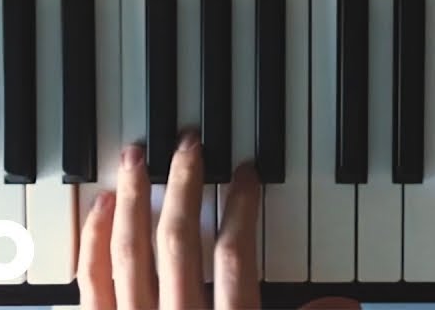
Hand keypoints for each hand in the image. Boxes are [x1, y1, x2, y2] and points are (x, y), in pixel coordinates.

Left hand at [76, 134, 358, 309]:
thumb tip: (345, 304)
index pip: (237, 257)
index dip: (242, 207)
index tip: (245, 173)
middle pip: (176, 243)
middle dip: (182, 185)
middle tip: (188, 141)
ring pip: (126, 254)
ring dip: (132, 199)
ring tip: (137, 157)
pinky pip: (89, 285)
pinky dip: (93, 242)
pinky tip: (102, 209)